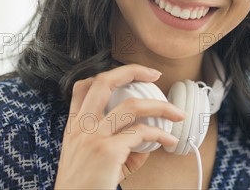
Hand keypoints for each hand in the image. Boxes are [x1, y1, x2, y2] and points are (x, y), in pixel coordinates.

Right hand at [54, 64, 184, 188]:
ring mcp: (93, 137)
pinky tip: (169, 141)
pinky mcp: (108, 151)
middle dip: (133, 71)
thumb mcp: (94, 162)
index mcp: (73, 127)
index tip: (127, 75)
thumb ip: (119, 146)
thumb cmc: (84, 187)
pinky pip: (141, 134)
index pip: (82, 87)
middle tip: (154, 74)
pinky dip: (160, 134)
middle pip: (104, 82)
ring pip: (131, 106)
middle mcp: (81, 127)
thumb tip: (148, 140)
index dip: (106, 74)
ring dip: (160, 106)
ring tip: (176, 113)